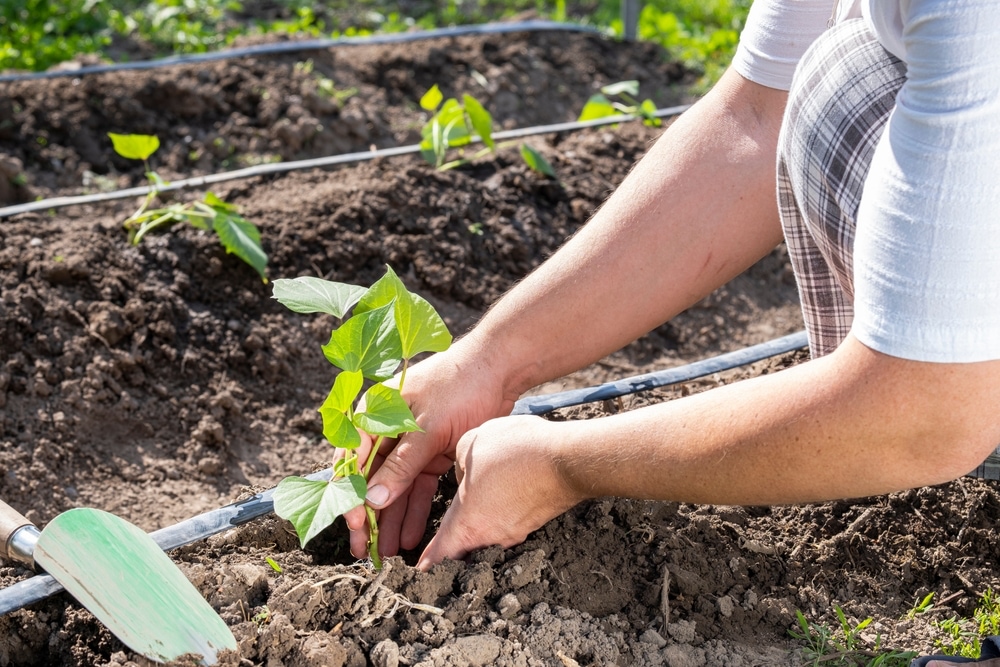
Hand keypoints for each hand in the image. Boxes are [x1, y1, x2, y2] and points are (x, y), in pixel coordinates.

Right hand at [342, 339, 518, 558]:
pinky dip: (414, 508)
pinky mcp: (432, 451)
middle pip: (371, 479)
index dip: (351, 496)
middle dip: (369, 517)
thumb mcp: (427, 428)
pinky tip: (411, 536)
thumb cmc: (457, 386)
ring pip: (395, 487)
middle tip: (366, 551)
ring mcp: (410, 442)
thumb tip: (373, 500)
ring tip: (388, 553)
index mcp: (373, 415)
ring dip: (391, 519)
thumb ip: (401, 465)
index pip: (352, 462)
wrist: (498, 368)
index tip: (356, 526)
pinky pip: (418, 485)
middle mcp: (386, 430)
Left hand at [417, 415, 582, 569]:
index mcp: (467, 524)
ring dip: (477, 528)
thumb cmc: (515, 453)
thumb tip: (466, 476)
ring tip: (472, 510)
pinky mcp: (532, 522)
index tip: (417, 576)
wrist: (567, 460)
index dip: (426, 566)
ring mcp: (515, 532)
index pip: (439, 556)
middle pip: (463, 551)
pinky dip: (499, 515)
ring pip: (487, 536)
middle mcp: (490, 536)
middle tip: (437, 549)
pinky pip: (507, 524)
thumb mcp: (469, 446)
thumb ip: (457, 465)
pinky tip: (499, 495)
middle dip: (450, 552)